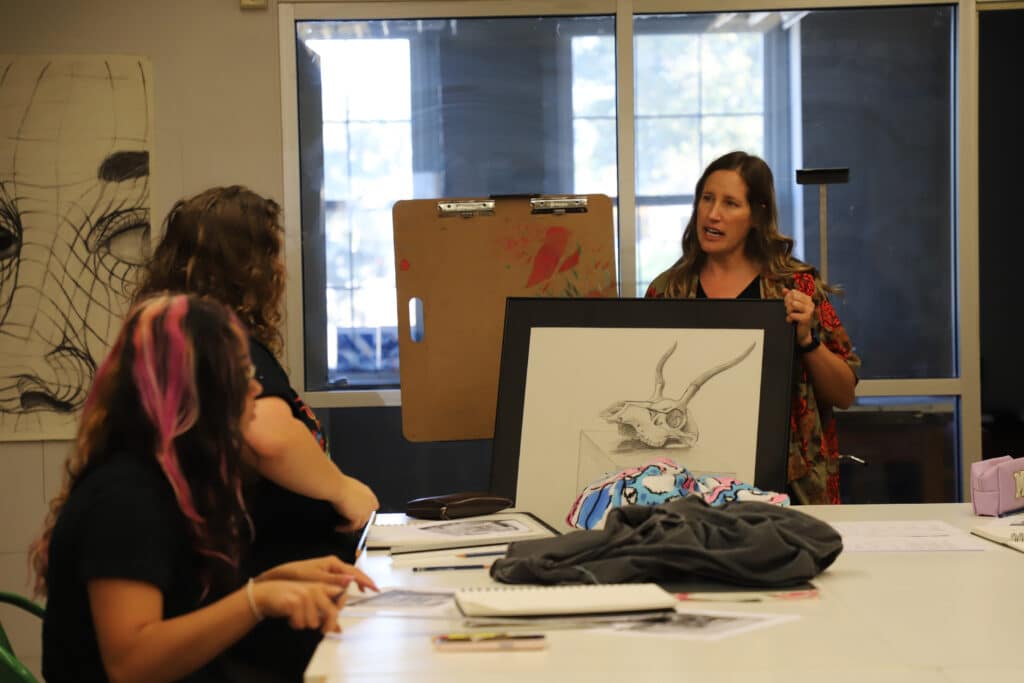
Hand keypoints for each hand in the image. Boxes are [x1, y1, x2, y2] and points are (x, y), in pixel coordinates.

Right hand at [254, 580, 345, 633]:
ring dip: (305, 624)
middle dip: (327, 626)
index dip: (340, 610)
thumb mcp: (309, 602)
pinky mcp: (294, 603)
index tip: (334, 622)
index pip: (341, 595)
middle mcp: (315, 589)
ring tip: (298, 617)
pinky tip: (291, 618)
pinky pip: (301, 623)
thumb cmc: (288, 598)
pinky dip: (295, 624)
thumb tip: (338, 629)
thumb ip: (324, 613)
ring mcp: (305, 595)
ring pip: (314, 622)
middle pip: (332, 612)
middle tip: (323, 630)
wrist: (265, 594)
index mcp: (321, 586)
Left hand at [259, 556, 378, 593]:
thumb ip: (334, 580)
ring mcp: (328, 571)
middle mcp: (333, 566)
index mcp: (333, 564)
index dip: (366, 581)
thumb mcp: (315, 579)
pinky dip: (342, 591)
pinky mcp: (324, 577)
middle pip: (352, 576)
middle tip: (368, 593)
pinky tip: (343, 597)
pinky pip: (338, 584)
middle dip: (359, 584)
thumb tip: (351, 579)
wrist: (278, 578)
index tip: (375, 588)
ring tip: (357, 595)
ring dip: (350, 589)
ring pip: (346, 580)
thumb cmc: (295, 575)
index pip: (355, 572)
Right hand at [332, 475, 378, 531]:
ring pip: (360, 523)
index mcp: (369, 494)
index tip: (359, 514)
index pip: (374, 506)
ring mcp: (365, 511)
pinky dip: (344, 529)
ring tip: (342, 526)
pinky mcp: (358, 518)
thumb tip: (350, 500)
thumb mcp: (352, 487)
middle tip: (349, 523)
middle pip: (367, 516)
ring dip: (351, 526)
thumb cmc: (342, 484)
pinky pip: (352, 527)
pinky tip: (338, 527)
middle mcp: (369, 503)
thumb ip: (356, 495)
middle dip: (358, 520)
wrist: (339, 487)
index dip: (367, 510)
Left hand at [782, 287, 815, 346]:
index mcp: (807, 298)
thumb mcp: (793, 306)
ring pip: (793, 304)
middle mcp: (810, 303)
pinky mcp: (806, 318)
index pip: (793, 292)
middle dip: (787, 304)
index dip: (787, 298)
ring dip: (788, 311)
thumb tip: (784, 289)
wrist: (802, 332)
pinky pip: (792, 314)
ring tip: (790, 315)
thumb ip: (788, 297)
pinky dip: (789, 318)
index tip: (788, 304)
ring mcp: (809, 310)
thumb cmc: (797, 318)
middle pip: (792, 297)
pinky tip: (792, 321)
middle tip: (789, 311)